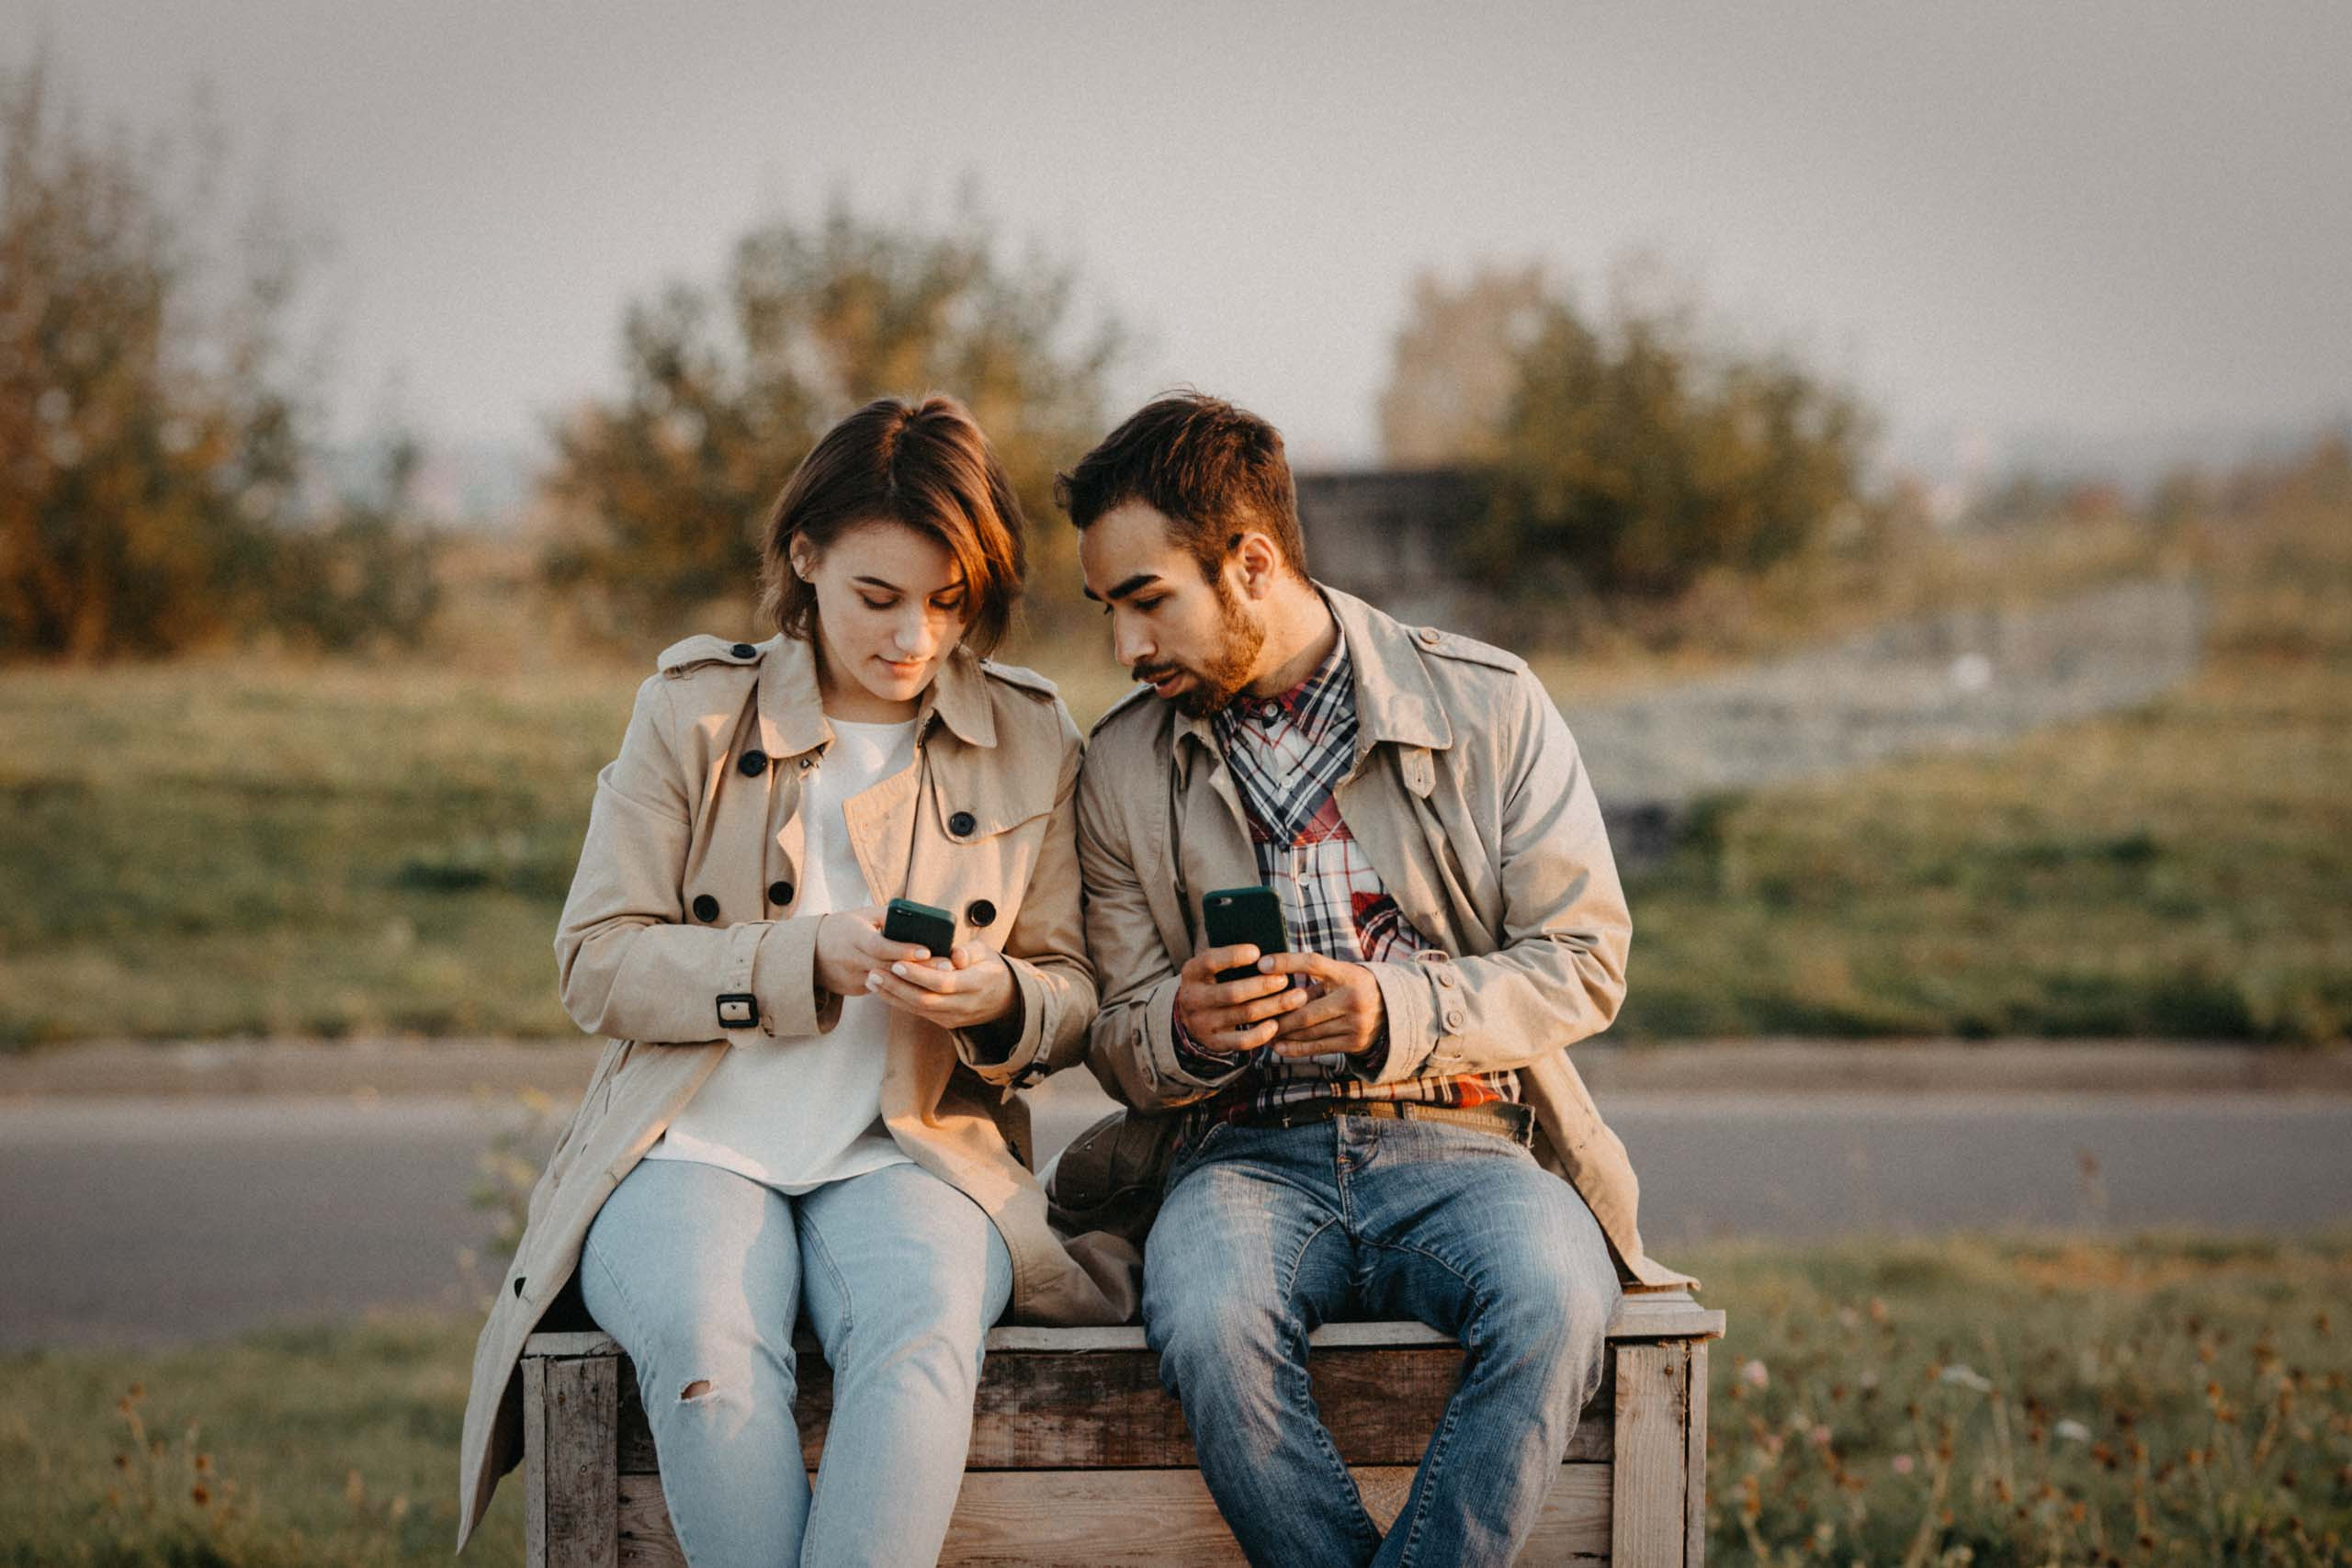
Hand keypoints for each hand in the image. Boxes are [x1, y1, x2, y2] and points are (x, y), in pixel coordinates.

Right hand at [813, 907, 931, 998]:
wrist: (811, 952)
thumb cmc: (843, 928)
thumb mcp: (862, 916)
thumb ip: (888, 916)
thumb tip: (919, 918)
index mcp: (854, 937)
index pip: (881, 946)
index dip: (903, 949)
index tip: (926, 951)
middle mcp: (852, 960)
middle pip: (890, 967)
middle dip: (919, 969)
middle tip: (947, 967)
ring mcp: (853, 978)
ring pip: (888, 983)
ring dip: (914, 981)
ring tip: (941, 978)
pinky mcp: (855, 990)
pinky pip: (882, 989)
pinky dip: (901, 987)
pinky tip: (923, 986)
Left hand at [863, 942, 1018, 1031]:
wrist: (1003, 1000)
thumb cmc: (990, 969)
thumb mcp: (987, 954)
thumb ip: (970, 951)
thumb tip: (955, 954)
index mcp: (977, 984)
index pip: (944, 982)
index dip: (919, 975)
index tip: (898, 962)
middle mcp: (964, 1004)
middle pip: (925, 999)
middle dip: (897, 986)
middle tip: (874, 971)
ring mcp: (953, 1017)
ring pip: (918, 1009)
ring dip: (892, 995)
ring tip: (871, 978)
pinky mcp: (944, 1022)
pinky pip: (918, 1012)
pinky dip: (898, 1001)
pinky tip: (881, 989)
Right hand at [1174, 944, 1310, 1055]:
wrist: (1191, 1015)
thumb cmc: (1213, 981)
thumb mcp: (1212, 965)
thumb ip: (1231, 958)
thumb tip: (1266, 952)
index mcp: (1192, 972)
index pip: (1210, 962)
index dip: (1233, 956)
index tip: (1257, 952)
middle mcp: (1193, 999)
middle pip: (1232, 993)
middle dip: (1262, 986)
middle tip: (1285, 979)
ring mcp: (1203, 1023)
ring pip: (1244, 1015)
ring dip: (1274, 1006)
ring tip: (1297, 998)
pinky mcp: (1216, 1042)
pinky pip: (1242, 1041)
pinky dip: (1262, 1033)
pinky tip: (1277, 1024)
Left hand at [1260, 952, 1385, 1059]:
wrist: (1394, 1010)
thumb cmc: (1354, 987)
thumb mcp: (1340, 975)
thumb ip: (1312, 978)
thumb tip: (1269, 976)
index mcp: (1348, 974)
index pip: (1313, 963)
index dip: (1286, 962)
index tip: (1261, 964)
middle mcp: (1353, 998)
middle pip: (1305, 1010)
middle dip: (1277, 1016)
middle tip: (1252, 1016)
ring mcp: (1356, 1023)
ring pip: (1309, 1031)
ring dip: (1283, 1034)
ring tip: (1261, 1032)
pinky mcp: (1355, 1043)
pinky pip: (1318, 1047)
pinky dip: (1296, 1048)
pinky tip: (1278, 1047)